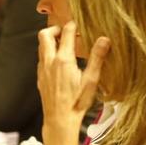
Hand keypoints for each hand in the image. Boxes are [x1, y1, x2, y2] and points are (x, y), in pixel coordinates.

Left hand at [37, 22, 109, 144]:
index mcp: (63, 60)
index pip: (66, 33)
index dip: (72, 26)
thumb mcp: (91, 80)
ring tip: (64, 45)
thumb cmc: (77, 102)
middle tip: (66, 32)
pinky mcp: (40, 77)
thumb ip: (97, 58)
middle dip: (55, 29)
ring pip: (41, 46)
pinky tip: (59, 61)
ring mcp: (42, 69)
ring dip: (50, 41)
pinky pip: (41, 58)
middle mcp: (50, 61)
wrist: (59, 120)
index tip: (78, 25)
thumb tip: (104, 39)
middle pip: (45, 35)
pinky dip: (48, 53)